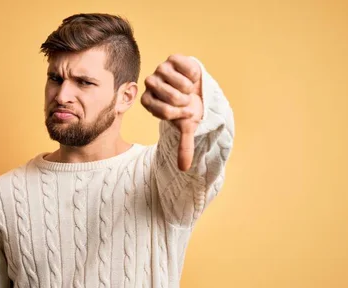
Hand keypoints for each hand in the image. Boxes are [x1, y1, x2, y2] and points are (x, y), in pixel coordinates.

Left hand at [141, 54, 202, 170]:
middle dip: (182, 100)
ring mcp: (160, 70)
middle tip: (188, 100)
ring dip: (186, 86)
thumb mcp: (186, 127)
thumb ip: (183, 146)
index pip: (160, 109)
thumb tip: (184, 169)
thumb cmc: (188, 108)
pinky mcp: (171, 59)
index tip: (185, 112)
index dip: (177, 112)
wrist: (199, 89)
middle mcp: (150, 84)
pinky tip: (192, 77)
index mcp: (148, 101)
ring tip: (189, 89)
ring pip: (172, 79)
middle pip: (166, 94)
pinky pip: (180, 65)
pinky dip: (190, 73)